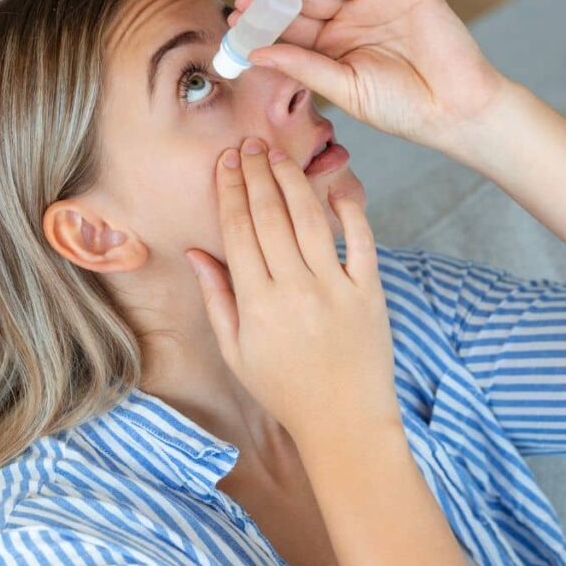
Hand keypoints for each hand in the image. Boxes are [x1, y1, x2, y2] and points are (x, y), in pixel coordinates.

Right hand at [184, 136, 401, 443]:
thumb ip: (218, 298)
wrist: (344, 420)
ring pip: (310, 219)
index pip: (239, 231)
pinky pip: (361, 240)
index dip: (231, 191)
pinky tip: (336, 186)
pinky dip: (350, 209)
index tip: (225, 163)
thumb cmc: (285, 389)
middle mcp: (295, 288)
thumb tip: (197, 253)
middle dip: (257, 174)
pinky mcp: (369, 291)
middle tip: (249, 144)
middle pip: (271, 216)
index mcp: (258, 303)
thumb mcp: (237, 351)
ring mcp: (336, 287)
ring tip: (278, 155)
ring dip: (293, 181)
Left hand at [231, 0, 511, 152]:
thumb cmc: (403, 109)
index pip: (293, 27)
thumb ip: (304, 68)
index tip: (235, 24)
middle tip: (245, 1)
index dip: (265, 23)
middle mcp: (353, 19)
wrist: (455, 112)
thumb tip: (256, 54)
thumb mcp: (345, 90)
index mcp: (336, 47)